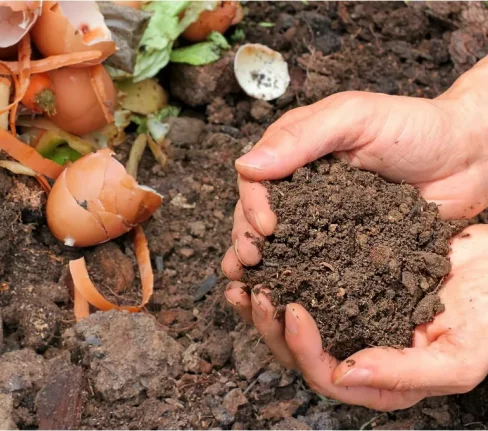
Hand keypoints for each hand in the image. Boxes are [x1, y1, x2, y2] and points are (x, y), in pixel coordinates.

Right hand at [221, 57, 487, 279]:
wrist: (471, 157)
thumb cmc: (416, 126)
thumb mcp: (355, 118)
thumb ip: (302, 137)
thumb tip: (245, 165)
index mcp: (295, 152)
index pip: (255, 179)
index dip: (251, 204)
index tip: (266, 227)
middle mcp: (301, 187)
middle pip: (258, 215)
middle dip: (247, 239)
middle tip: (252, 262)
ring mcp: (322, 219)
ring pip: (280, 243)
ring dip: (262, 264)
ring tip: (253, 286)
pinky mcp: (345, 246)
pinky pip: (315, 263)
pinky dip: (297, 280)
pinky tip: (286, 297)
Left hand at [225, 224, 487, 410]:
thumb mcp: (460, 356)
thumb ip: (405, 372)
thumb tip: (345, 374)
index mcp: (380, 380)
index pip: (327, 376)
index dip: (303, 348)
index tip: (293, 310)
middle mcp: (357, 352)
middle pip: (298, 353)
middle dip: (269, 325)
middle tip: (256, 291)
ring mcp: (348, 319)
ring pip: (291, 322)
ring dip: (263, 303)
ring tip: (243, 277)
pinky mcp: (343, 286)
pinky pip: (302, 284)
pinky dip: (280, 273)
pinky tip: (264, 257)